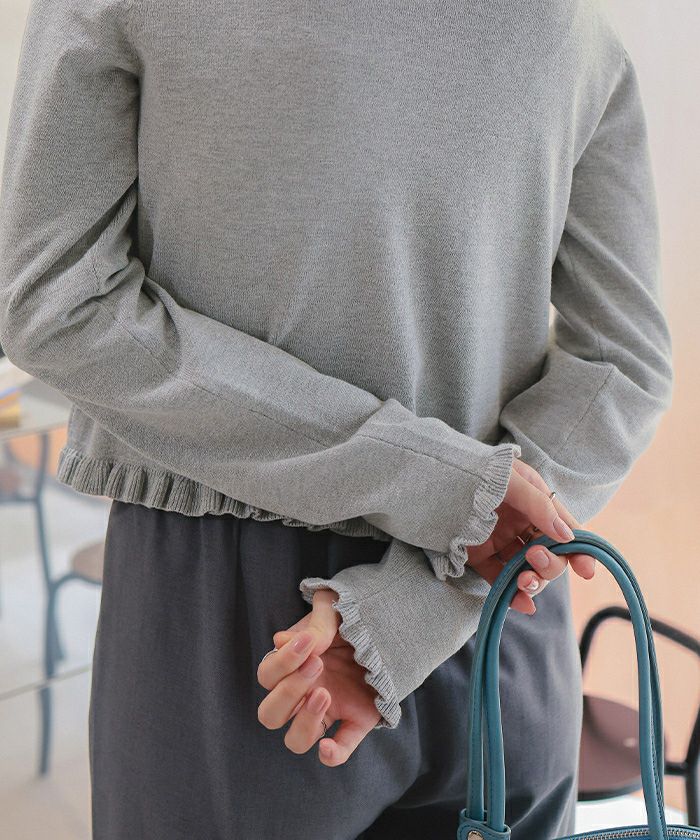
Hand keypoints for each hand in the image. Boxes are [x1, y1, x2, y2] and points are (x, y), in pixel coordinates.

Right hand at [257, 589, 380, 765]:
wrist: (387, 622)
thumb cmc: (350, 615)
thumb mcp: (334, 609)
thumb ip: (315, 624)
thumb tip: (281, 641)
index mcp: (293, 666)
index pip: (267, 675)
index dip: (282, 662)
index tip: (309, 642)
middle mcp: (304, 693)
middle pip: (270, 714)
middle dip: (288, 692)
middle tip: (317, 666)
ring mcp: (329, 710)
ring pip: (296, 740)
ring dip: (304, 722)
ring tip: (325, 694)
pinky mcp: (357, 721)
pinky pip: (339, 750)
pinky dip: (331, 756)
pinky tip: (328, 747)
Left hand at [467, 456, 595, 613]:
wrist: (432, 476)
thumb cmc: (476, 471)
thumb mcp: (512, 480)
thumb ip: (539, 506)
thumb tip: (567, 536)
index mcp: (535, 502)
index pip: (565, 529)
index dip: (579, 550)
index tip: (586, 570)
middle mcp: (522, 524)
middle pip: (550, 554)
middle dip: (550, 563)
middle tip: (534, 558)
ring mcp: (501, 542)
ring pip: (528, 570)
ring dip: (533, 581)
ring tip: (525, 581)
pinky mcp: (480, 557)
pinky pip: (501, 579)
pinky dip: (513, 594)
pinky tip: (524, 605)